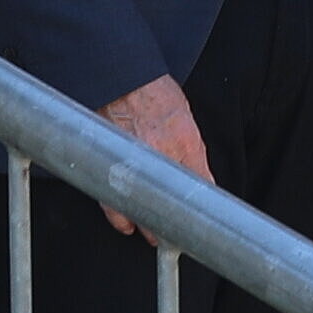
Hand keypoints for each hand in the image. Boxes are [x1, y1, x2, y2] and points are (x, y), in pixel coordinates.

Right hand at [91, 75, 210, 239]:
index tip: (204, 220)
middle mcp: (160, 152)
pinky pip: (113, 201)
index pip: (201, 183)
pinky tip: (126, 225)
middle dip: (176, 224)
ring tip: (154, 236)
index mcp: (184, 140)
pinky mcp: (108, 165)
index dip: (203, 206)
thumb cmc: (152, 94)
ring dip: (148, 227)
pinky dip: (120, 216)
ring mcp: (132, 160)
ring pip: (142, 208)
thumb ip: (194, 151)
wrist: (118, 76)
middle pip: (173, 202)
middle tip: (177, 235)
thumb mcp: (184, 119)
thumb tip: (203, 182)